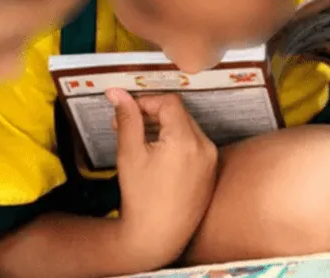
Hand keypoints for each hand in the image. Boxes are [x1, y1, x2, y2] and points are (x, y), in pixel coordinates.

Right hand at [106, 89, 217, 265]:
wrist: (158, 237)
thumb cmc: (141, 197)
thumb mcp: (129, 153)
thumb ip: (127, 118)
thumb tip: (117, 92)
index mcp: (186, 140)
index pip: (169, 102)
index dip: (146, 102)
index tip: (127, 112)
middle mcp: (205, 147)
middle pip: (179, 114)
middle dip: (153, 115)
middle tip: (127, 126)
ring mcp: (211, 160)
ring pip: (186, 129)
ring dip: (164, 128)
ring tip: (139, 142)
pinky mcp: (211, 172)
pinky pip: (194, 145)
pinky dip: (176, 143)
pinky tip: (157, 157)